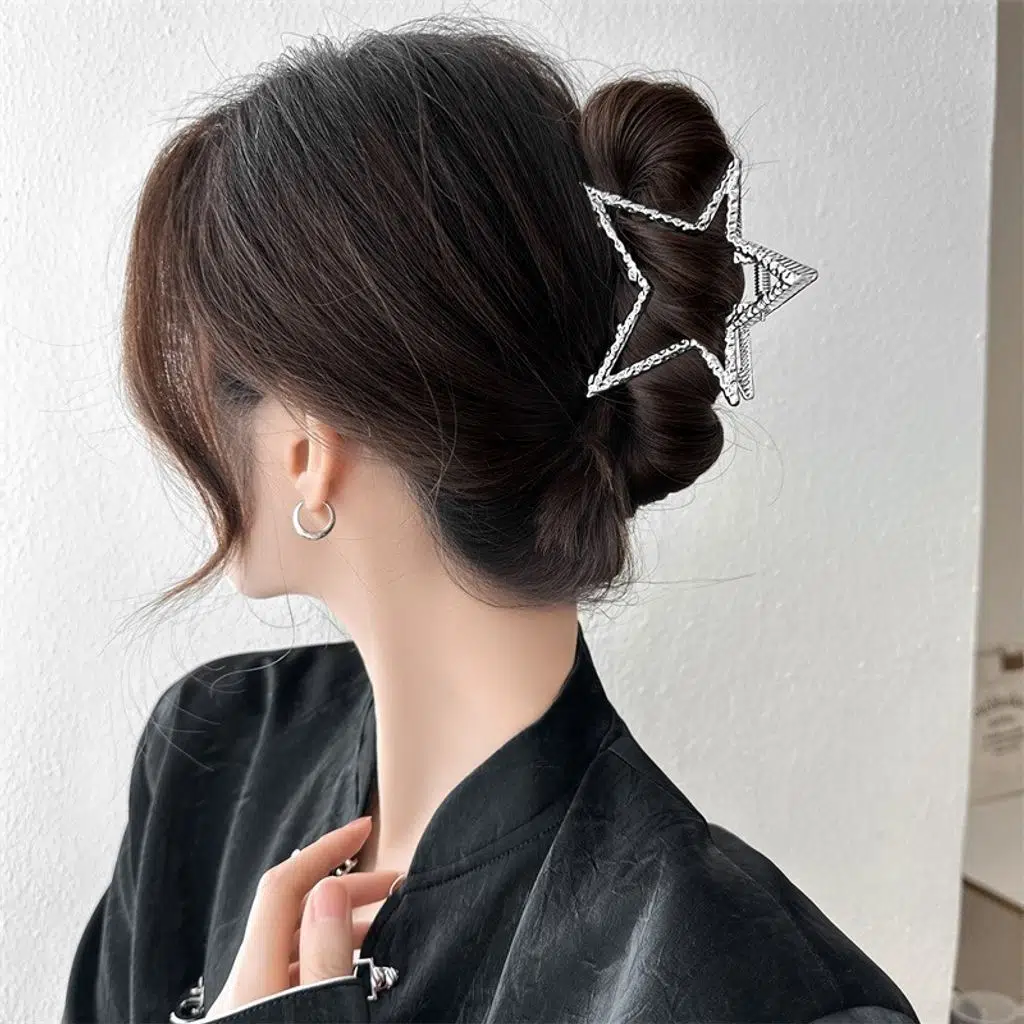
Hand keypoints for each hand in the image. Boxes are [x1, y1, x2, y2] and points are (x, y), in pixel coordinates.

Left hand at [205, 816, 402, 1018]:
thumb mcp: (323, 1014)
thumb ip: (325, 957)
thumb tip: (330, 888)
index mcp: (253, 977)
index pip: (283, 886)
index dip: (325, 849)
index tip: (364, 829)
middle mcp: (244, 985)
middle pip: (294, 911)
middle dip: (347, 887)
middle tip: (393, 887)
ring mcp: (249, 1002)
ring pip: (296, 941)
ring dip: (342, 922)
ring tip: (385, 925)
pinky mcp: (260, 1015)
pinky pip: (295, 968)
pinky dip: (329, 952)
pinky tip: (357, 963)